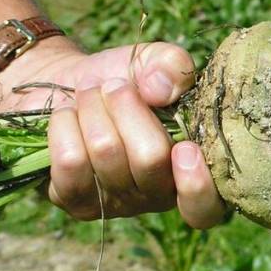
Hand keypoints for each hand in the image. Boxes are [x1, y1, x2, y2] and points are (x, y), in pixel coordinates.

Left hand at [0, 37, 225, 228]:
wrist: (67, 86)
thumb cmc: (123, 79)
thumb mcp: (155, 62)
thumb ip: (173, 64)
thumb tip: (160, 91)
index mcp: (189, 169)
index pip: (205, 208)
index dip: (197, 185)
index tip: (185, 148)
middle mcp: (156, 196)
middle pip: (150, 159)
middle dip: (126, 107)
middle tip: (114, 85)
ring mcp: (115, 203)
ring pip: (106, 153)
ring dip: (92, 108)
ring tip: (88, 93)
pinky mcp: (75, 201)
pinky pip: (69, 162)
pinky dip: (65, 124)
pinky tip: (67, 115)